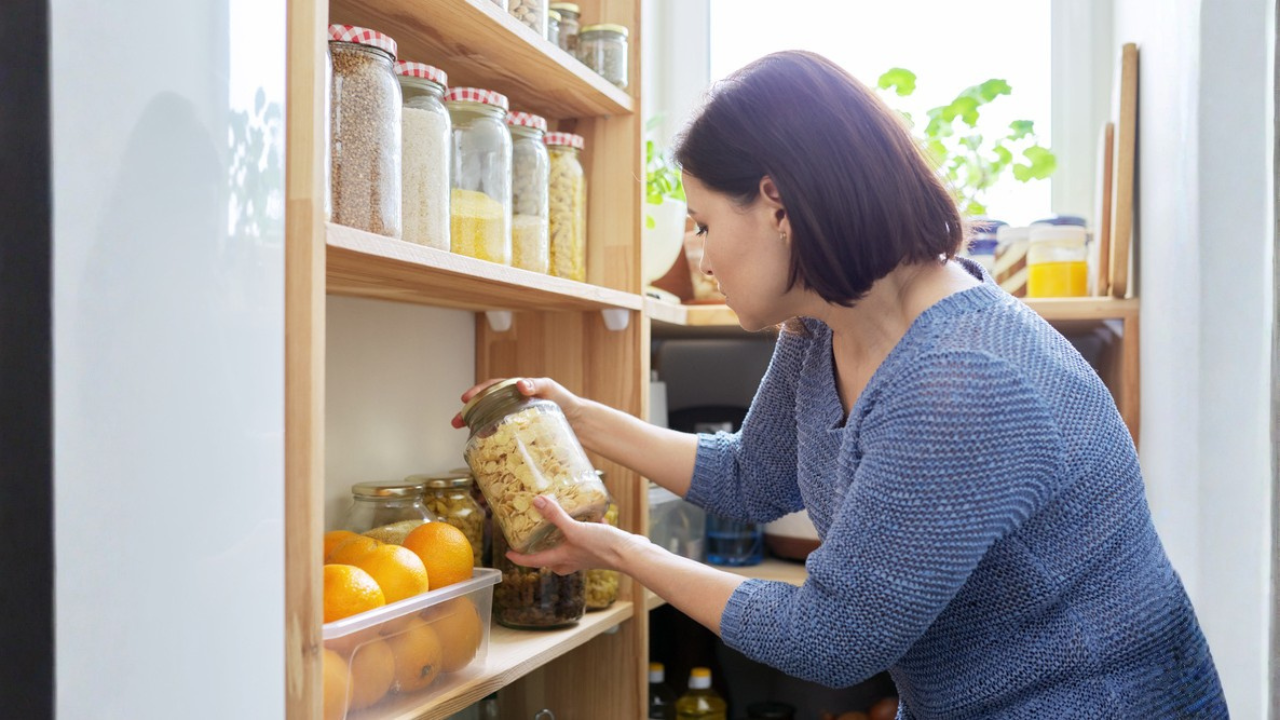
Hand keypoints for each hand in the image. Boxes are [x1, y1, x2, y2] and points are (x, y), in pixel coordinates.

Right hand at [451, 377, 586, 428]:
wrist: (578, 422)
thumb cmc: (564, 400)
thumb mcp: (550, 388)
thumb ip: (536, 384)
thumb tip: (521, 385)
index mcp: (515, 391)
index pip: (491, 388)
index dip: (476, 393)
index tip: (465, 399)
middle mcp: (511, 404)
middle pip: (485, 405)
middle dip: (468, 412)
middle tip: (456, 422)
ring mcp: (514, 419)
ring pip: (490, 421)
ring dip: (476, 426)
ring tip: (466, 435)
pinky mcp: (520, 434)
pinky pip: (502, 435)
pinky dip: (491, 440)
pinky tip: (485, 447)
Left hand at [505, 495, 644, 574]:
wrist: (630, 554)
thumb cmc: (601, 547)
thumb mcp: (575, 530)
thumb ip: (556, 516)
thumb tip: (537, 502)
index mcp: (561, 559)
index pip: (534, 562)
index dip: (519, 558)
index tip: (508, 552)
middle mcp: (572, 560)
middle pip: (551, 559)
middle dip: (541, 551)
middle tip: (533, 539)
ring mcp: (585, 555)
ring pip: (568, 550)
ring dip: (562, 539)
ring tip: (559, 524)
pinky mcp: (599, 548)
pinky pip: (586, 539)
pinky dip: (584, 529)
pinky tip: (591, 514)